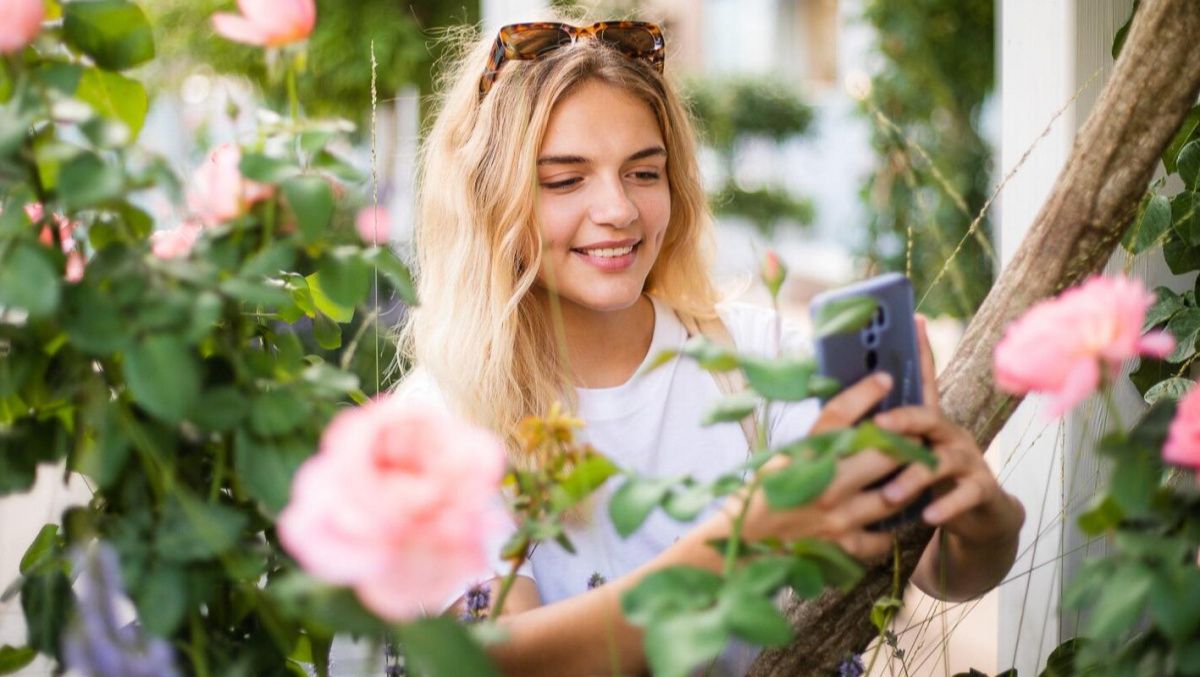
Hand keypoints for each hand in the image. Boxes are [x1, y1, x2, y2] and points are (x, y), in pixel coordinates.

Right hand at [704, 371, 910, 561]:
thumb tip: (852, 416)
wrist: (745, 536)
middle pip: (883, 454)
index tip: (884, 380)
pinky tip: (892, 515)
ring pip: (893, 495)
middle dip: (905, 441)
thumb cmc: (763, 490)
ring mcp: (838, 518)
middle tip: (916, 433)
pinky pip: (882, 537)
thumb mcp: (784, 455)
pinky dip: (890, 527)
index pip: (839, 416)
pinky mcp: (843, 545)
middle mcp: (826, 485)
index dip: (865, 393)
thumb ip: (818, 440)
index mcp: (805, 456)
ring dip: (908, 482)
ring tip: (915, 471)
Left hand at [871, 315, 1023, 543]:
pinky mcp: (982, 489)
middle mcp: (949, 433)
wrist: (979, 516)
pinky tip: (927, 518)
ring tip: (890, 494)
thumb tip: (838, 417)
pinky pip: (964, 495)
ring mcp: (969, 459)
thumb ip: (883, 437)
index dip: (920, 350)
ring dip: (914, 477)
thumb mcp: (907, 455)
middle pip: (927, 416)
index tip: (914, 318)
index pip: (923, 380)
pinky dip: (945, 506)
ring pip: (942, 461)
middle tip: (877, 426)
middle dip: (902, 419)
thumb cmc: (929, 481)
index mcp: (927, 421)